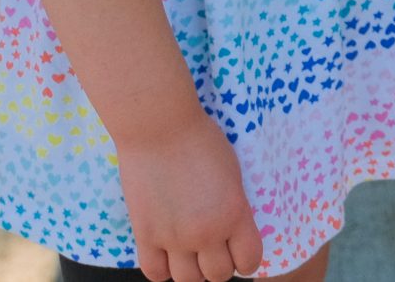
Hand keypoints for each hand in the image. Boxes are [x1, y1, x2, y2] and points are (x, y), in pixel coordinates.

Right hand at [116, 114, 264, 281]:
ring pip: (187, 280)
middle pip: (218, 275)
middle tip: (215, 250)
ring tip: (191, 253)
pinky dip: (163, 269)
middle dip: (220, 266)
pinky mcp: (145, 235)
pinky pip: (155, 272)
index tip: (241, 254)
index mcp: (235, 214)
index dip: (247, 260)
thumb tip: (233, 231)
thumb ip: (234, 208)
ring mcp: (173, 237)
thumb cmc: (202, 141)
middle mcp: (206, 232)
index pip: (249, 260)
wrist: (159, 128)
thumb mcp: (234, 174)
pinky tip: (167, 254)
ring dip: (192, 270)